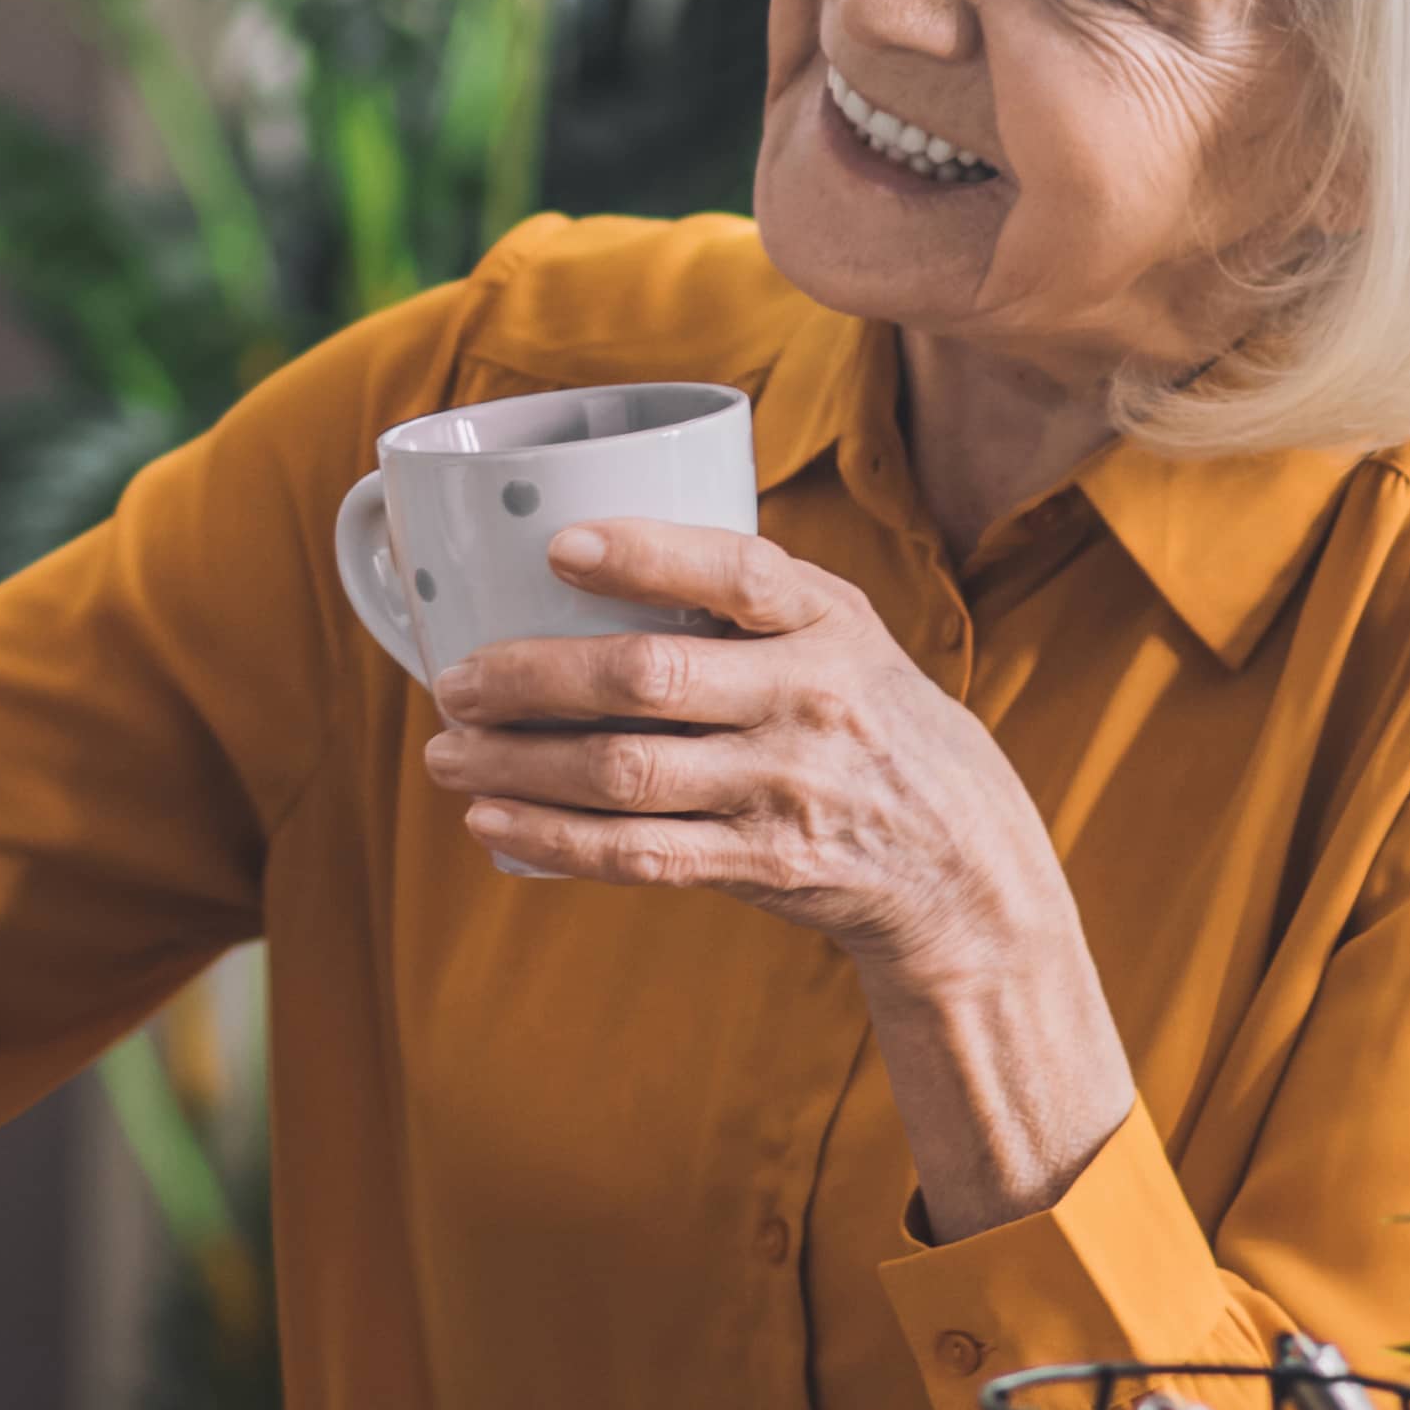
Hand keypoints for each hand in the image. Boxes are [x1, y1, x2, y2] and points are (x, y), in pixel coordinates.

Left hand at [420, 517, 1137, 1238]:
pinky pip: (638, 854)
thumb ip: (749, 593)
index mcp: (828, 622)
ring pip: (625, 774)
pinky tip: (492, 820)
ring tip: (448, 753)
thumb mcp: (845, 632)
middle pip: (649, 679)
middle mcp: (811, 702)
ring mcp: (785, 789)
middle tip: (455, 680)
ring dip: (517, 765)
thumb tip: (585, 543)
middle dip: (531, 678)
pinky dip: (552, 840)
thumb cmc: (867, 716)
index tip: (558, 547)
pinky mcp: (763, 865)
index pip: (736, 571)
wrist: (962, 859)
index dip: (645, 554)